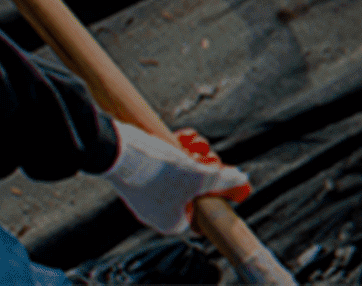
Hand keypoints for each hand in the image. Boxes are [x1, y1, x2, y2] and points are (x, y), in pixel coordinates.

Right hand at [98, 121, 251, 236]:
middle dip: (203, 171)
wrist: (119, 153)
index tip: (220, 178)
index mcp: (170, 223)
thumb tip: (242, 179)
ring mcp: (144, 196)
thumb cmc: (161, 172)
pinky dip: (173, 153)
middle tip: (206, 155)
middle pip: (192, 192)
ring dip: (190, 158)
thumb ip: (223, 181)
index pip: (201, 215)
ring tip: (192, 144)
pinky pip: (163, 167)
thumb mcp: (201, 177)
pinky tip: (179, 139)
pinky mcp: (136, 178)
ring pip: (179, 176)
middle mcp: (155, 213)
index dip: (214, 196)